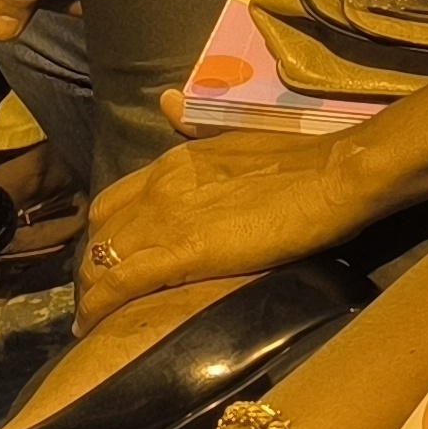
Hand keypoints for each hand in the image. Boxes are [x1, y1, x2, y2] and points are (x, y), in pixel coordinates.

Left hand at [79, 114, 380, 330]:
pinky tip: (92, 327)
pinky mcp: (182, 253)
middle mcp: (158, 188)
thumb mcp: (237, 137)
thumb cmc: (303, 159)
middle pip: (100, 236)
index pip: (110, 203)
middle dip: (94, 267)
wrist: (335, 175)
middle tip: (105, 297)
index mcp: (173, 163)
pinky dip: (98, 306)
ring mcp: (166, 220)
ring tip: (97, 318)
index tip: (113, 259)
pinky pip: (121, 283)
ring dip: (92, 290)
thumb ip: (196, 129)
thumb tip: (167, 101)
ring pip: (101, 260)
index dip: (105, 234)